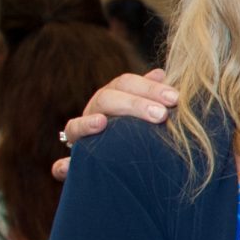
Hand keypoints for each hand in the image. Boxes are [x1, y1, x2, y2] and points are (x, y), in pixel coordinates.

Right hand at [49, 68, 179, 179]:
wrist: (128, 166)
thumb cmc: (144, 133)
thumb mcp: (150, 114)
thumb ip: (152, 94)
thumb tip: (160, 72)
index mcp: (114, 97)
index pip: (126, 84)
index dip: (149, 88)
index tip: (175, 98)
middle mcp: (95, 113)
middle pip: (106, 98)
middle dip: (133, 104)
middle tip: (161, 114)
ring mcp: (82, 136)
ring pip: (78, 125)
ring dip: (89, 124)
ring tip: (102, 123)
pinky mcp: (76, 163)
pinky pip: (64, 165)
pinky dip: (63, 165)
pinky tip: (64, 165)